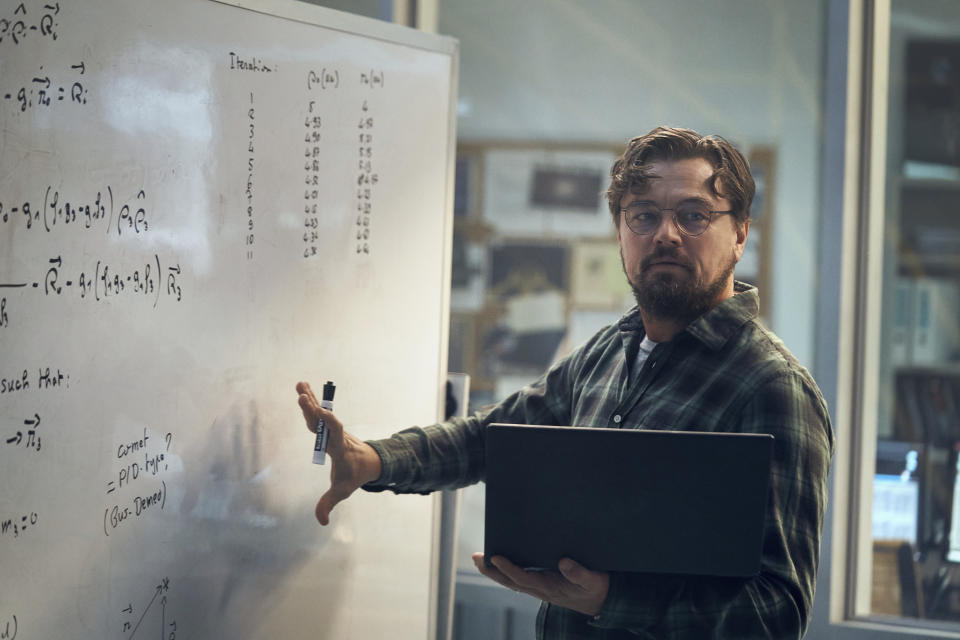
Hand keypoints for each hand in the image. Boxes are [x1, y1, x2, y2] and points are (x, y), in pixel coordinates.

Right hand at [296, 381, 381, 524]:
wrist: (368, 461)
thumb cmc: (354, 476)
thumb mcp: (342, 490)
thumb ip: (329, 503)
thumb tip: (321, 522)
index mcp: (340, 448)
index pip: (336, 433)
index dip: (330, 423)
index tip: (323, 413)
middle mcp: (336, 435)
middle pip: (324, 420)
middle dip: (314, 410)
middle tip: (302, 396)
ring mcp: (332, 429)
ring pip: (320, 413)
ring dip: (310, 399)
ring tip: (300, 384)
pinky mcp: (328, 426)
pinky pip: (317, 412)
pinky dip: (310, 400)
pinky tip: (302, 388)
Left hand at [472, 553, 609, 615]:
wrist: (601, 602)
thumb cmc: (596, 589)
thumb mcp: (593, 580)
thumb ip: (580, 573)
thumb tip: (564, 562)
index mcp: (550, 587)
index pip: (524, 578)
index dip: (508, 568)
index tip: (495, 557)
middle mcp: (541, 589)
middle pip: (511, 581)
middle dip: (492, 570)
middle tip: (476, 558)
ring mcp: (540, 588)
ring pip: (512, 581)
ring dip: (495, 571)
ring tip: (479, 558)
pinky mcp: (542, 584)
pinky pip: (520, 578)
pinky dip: (506, 571)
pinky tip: (499, 563)